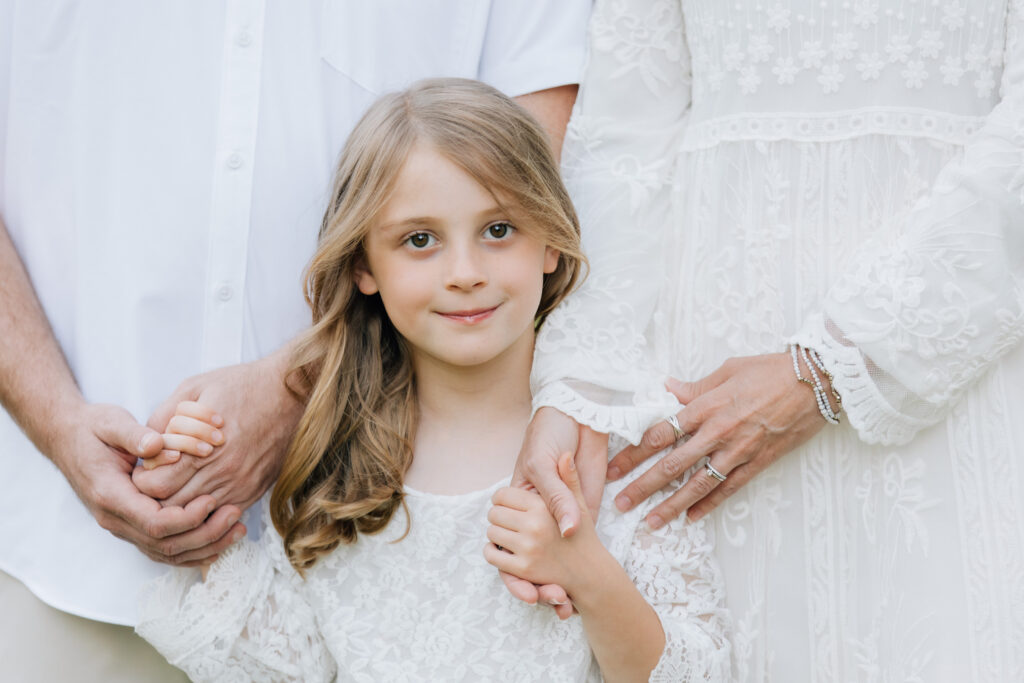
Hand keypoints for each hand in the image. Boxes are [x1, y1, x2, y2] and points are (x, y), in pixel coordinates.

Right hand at [51, 402, 243, 565]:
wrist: (69, 438)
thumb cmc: (93, 429)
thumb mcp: (111, 423)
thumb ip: (135, 435)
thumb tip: (157, 445)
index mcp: (110, 494)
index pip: (153, 522)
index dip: (187, 517)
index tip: (213, 499)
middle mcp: (114, 518)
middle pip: (164, 544)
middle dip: (204, 533)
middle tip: (235, 514)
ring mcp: (122, 526)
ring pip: (166, 552)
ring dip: (204, 546)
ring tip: (238, 528)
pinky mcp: (132, 526)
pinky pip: (164, 550)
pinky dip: (193, 551)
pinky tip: (220, 541)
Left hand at [132, 348, 302, 510]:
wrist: (290, 392)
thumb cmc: (242, 386)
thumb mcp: (194, 389)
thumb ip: (163, 416)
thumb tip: (147, 442)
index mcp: (202, 448)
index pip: (156, 486)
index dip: (144, 480)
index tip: (147, 469)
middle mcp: (222, 472)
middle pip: (173, 505)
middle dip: (158, 496)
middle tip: (158, 481)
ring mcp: (240, 484)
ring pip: (198, 514)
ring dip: (183, 505)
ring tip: (180, 486)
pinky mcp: (254, 490)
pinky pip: (223, 514)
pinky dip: (208, 509)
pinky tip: (204, 492)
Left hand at [486, 453, 603, 604]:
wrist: (592, 573)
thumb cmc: (585, 536)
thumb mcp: (580, 503)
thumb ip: (569, 479)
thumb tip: (566, 455)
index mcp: (544, 507)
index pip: (502, 495)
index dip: (503, 500)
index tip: (511, 506)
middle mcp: (535, 526)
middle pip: (494, 513)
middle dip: (500, 516)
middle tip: (510, 520)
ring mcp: (529, 548)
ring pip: (491, 532)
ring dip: (497, 533)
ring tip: (509, 533)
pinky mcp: (524, 569)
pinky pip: (492, 555)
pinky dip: (493, 552)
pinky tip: (504, 549)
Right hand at [504, 408, 607, 616]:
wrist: (577, 416)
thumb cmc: (550, 435)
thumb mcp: (545, 466)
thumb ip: (556, 498)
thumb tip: (567, 532)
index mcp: (515, 505)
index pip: (504, 549)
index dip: (512, 574)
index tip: (529, 594)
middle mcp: (533, 516)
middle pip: (525, 563)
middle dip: (536, 586)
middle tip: (553, 600)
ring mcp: (557, 517)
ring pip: (547, 562)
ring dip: (553, 585)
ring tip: (564, 603)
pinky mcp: (580, 513)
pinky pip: (573, 545)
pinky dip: (573, 571)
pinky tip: (576, 592)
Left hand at [608, 353, 825, 525]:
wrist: (817, 381)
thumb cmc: (771, 370)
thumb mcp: (728, 370)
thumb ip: (695, 386)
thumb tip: (667, 388)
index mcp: (706, 406)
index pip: (660, 432)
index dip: (634, 452)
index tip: (614, 466)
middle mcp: (718, 431)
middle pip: (672, 464)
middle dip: (643, 486)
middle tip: (621, 503)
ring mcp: (739, 450)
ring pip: (698, 483)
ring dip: (672, 505)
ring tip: (651, 522)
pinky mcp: (759, 462)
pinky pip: (730, 488)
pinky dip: (710, 505)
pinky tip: (692, 518)